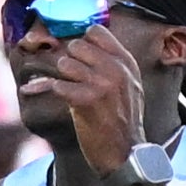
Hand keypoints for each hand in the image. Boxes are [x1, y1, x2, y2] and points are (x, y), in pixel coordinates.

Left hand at [43, 26, 147, 173]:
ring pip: (64, 64)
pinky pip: (58, 85)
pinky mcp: (86, 100)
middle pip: (76, 45)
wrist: (125, 154)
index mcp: (127, 63)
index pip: (96, 31)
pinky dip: (59, 94)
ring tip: (74, 93)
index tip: (80, 57)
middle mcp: (116, 69)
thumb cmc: (121, 121)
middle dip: (71, 61)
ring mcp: (102, 84)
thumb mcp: (128, 86)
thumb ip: (110, 63)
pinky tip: (70, 105)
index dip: (83, 42)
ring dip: (63, 78)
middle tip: (76, 80)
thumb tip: (78, 45)